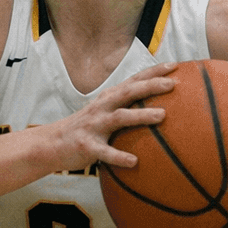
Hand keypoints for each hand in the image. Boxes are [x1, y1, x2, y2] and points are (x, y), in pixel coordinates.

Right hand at [36, 61, 173, 172]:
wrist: (51, 143)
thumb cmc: (87, 127)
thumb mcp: (104, 111)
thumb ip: (126, 106)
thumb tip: (161, 107)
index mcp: (109, 98)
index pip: (134, 80)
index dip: (153, 72)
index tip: (175, 65)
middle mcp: (102, 107)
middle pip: (128, 92)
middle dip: (150, 86)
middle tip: (172, 84)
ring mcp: (94, 125)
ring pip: (119, 117)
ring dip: (141, 116)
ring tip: (162, 115)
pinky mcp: (88, 146)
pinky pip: (105, 152)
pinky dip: (119, 156)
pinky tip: (134, 161)